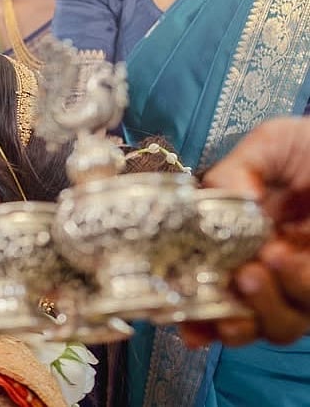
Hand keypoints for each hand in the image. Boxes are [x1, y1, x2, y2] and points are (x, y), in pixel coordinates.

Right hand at [180, 117, 309, 346]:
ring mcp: (304, 286)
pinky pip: (308, 311)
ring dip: (259, 306)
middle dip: (221, 318)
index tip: (174, 312)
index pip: (209, 281)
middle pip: (237, 317)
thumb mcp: (273, 144)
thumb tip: (208, 205)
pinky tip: (286, 261)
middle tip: (223, 285)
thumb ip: (235, 171)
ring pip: (275, 325)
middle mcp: (271, 269)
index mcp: (245, 237)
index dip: (191, 305)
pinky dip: (294, 290)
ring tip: (254, 272)